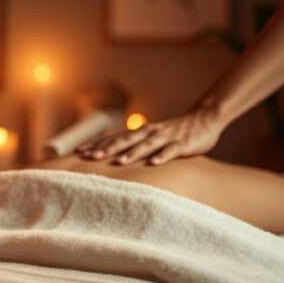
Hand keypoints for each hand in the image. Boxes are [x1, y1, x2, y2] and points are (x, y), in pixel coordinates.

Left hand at [76, 108, 224, 165]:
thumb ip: (134, 144)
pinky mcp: (182, 144)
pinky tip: (154, 163)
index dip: (97, 143)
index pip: (114, 136)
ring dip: (132, 153)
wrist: (204, 119)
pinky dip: (162, 156)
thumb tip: (112, 155)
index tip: (79, 151)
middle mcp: (150, 132)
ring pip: (146, 145)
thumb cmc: (174, 132)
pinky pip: (171, 150)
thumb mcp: (151, 137)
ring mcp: (166, 137)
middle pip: (126, 139)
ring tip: (119, 162)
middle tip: (91, 156)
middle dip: (108, 148)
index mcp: (140, 131)